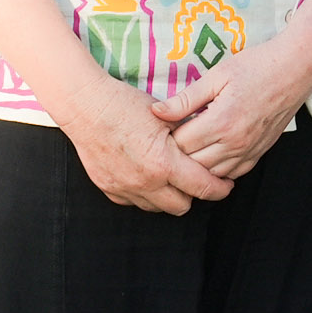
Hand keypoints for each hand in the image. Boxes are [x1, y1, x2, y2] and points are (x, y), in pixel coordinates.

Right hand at [57, 79, 236, 214]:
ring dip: (168, 196)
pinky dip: (144, 193)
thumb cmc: (125, 105)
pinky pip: (134, 201)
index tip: (226, 186)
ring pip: (157, 208)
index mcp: (164, 163)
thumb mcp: (166, 117)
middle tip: (197, 179)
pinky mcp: (108, 188)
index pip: (202, 188)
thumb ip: (187, 137)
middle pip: (182, 206)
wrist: (86, 106)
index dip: (219, 189)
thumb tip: (208, 145)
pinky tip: (146, 175)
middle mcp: (145, 182)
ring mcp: (124, 188)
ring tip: (171, 177)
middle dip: (193, 194)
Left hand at [151, 35, 311, 181]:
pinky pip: (233, 174)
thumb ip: (186, 98)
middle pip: (193, 164)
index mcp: (221, 121)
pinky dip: (217, 170)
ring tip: (188, 148)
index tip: (161, 128)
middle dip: (177, 155)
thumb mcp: (217, 75)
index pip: (181, 145)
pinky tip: (210, 155)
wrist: (296, 68)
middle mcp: (235, 142)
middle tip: (169, 140)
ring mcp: (249, 150)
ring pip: (212, 174)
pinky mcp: (259, 152)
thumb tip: (156, 112)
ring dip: (197, 165)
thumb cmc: (256, 66)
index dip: (166, 138)